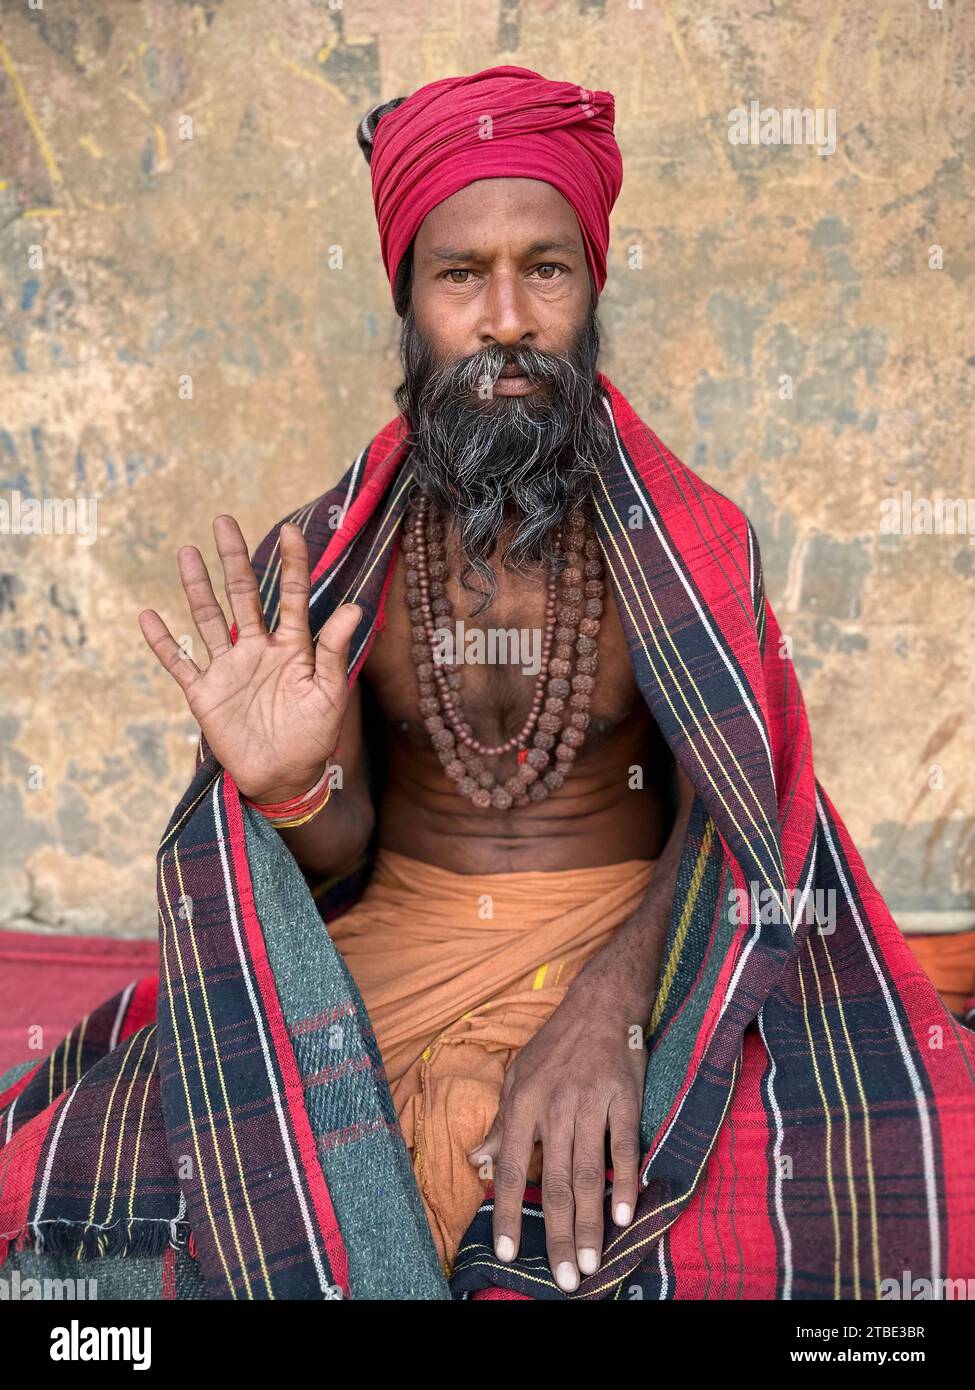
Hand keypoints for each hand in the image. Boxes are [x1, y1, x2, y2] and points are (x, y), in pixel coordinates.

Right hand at [138, 515, 360, 802]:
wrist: (285, 779)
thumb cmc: (314, 737)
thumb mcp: (331, 694)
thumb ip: (336, 651)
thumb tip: (353, 607)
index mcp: (293, 648)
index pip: (291, 597)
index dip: (292, 564)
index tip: (290, 531)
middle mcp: (258, 650)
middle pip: (243, 596)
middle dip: (234, 560)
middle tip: (223, 521)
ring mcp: (229, 669)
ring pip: (209, 620)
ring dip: (197, 588)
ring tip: (186, 553)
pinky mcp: (206, 694)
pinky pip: (180, 664)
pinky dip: (163, 643)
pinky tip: (148, 617)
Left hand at [467, 984, 647, 1292]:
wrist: (601, 1005)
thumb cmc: (555, 1045)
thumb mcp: (518, 1076)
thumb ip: (502, 1123)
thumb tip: (479, 1160)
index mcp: (524, 1104)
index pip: (513, 1169)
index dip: (509, 1214)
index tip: (508, 1253)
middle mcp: (556, 1107)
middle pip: (557, 1183)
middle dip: (559, 1235)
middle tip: (564, 1279)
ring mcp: (592, 1104)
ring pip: (590, 1174)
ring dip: (591, 1224)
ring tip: (591, 1263)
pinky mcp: (625, 1099)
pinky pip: (625, 1149)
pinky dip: (625, 1185)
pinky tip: (624, 1218)